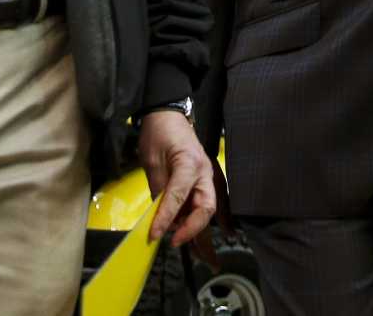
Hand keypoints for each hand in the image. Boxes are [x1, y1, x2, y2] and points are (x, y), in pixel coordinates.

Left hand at [137, 111, 214, 246]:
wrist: (169, 114)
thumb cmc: (159, 133)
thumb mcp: (151, 161)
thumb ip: (158, 191)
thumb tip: (158, 219)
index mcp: (189, 163)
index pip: (178, 197)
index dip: (166, 218)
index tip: (155, 235)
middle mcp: (205, 171)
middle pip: (205, 207)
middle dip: (194, 231)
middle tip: (177, 245)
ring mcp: (209, 175)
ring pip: (211, 209)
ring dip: (206, 233)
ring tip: (206, 258)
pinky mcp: (207, 179)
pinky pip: (214, 204)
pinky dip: (216, 222)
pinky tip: (221, 237)